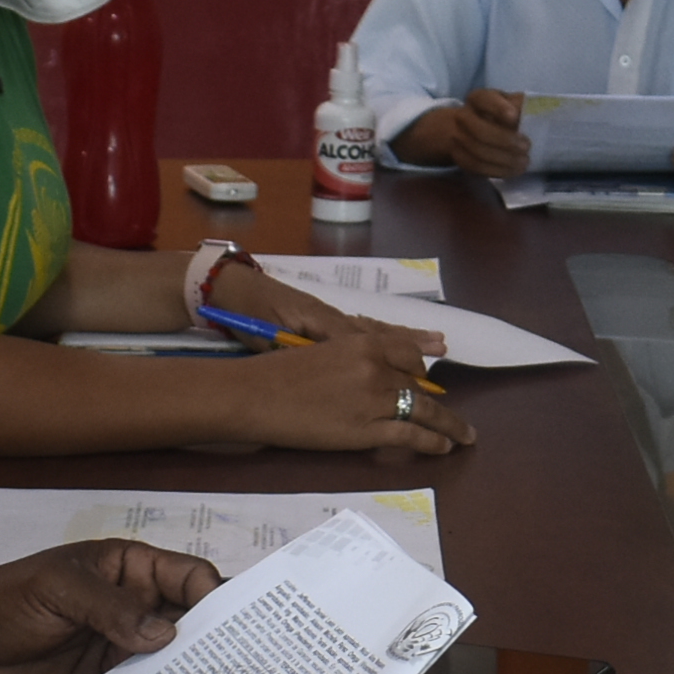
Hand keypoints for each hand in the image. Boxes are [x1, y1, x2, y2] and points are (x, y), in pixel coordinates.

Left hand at [0, 539, 218, 673]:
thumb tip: (165, 635)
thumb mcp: (58, 588)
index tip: (234, 623)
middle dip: (217, 638)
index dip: (215, 596)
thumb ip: (108, 608)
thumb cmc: (8, 600)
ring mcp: (128, 651)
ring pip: (176, 661)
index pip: (190, 578)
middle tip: (246, 666)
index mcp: (133, 570)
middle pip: (194, 622)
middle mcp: (140, 609)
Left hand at [207, 250, 444, 361]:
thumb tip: (328, 367)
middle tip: (443, 352)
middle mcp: (336, 319)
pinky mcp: (325, 318)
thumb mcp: (272, 336)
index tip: (421, 385)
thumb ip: (303, 351)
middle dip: (413, 349)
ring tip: (437, 343)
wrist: (230, 288)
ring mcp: (332, 318)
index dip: (395, 366)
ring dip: (408, 339)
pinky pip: (366, 327)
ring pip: (378, 331)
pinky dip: (388, 333)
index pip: (368, 344)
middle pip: (382, 336)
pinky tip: (401, 338)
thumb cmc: (248, 315)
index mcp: (324, 324)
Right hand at [223, 328, 469, 459]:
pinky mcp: (367, 430)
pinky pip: (411, 434)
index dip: (419, 370)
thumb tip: (370, 377)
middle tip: (451, 413)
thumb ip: (352, 361)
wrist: (253, 395)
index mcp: (363, 343)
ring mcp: (374, 399)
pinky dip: (433, 440)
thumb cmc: (277, 374)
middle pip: (416, 384)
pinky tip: (444, 446)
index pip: (406, 354)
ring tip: (464, 434)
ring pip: (423, 409)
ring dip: (448, 423)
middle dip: (433, 399)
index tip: (427, 380)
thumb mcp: (322, 352)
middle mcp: (376, 367)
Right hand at [407, 90, 530, 179]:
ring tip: (524, 161)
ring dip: (504, 159)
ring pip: (477, 152)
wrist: (474, 130)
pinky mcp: (460, 158)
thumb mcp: (510, 104)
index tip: (514, 116)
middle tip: (526, 147)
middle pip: (479, 131)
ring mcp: (458, 138)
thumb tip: (536, 113)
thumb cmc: (500, 115)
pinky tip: (514, 171)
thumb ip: (520, 106)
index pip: (484, 99)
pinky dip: (497, 170)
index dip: (498, 108)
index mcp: (478, 99)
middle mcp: (463, 117)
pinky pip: (476, 167)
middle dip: (504, 140)